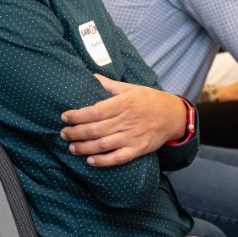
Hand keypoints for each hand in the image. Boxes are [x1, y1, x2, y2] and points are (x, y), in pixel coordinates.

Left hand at [60, 74, 188, 166]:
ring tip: (71, 147)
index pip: (95, 111)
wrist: (174, 116)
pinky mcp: (138, 149)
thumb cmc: (149, 100)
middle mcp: (127, 120)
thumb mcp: (130, 88)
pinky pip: (118, 158)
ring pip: (103, 144)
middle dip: (76, 132)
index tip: (65, 117)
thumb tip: (90, 76)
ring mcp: (133, 136)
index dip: (77, 116)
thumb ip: (109, 84)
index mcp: (124, 103)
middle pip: (95, 129)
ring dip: (84, 147)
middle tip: (63, 134)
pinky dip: (103, 161)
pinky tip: (90, 161)